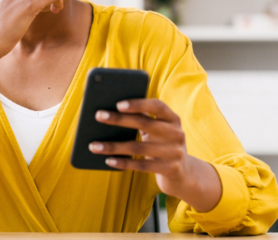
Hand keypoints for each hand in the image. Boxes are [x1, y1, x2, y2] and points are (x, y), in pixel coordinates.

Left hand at [89, 98, 221, 211]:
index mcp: (173, 118)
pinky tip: (108, 160)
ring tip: (93, 146)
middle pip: (144, 123)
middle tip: (98, 116)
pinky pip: (142, 166)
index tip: (118, 104)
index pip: (157, 105)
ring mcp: (175, 152)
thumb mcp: (157, 131)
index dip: (138, 103)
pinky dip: (123, 162)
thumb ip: (142, 120)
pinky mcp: (170, 169)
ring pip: (138, 147)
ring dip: (113, 146)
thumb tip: (110, 113)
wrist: (183, 174)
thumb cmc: (161, 146)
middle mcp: (176, 133)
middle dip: (118, 119)